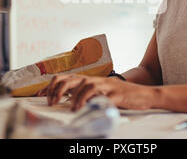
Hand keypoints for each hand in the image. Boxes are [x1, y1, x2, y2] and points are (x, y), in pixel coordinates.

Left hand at [37, 74, 157, 110]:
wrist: (145, 95)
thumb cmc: (122, 96)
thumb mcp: (102, 93)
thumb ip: (87, 94)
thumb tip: (69, 100)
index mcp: (91, 80)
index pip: (67, 77)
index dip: (52, 85)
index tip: (40, 95)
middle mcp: (98, 80)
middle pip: (73, 79)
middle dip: (59, 89)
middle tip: (52, 102)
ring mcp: (108, 86)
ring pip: (87, 86)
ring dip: (76, 97)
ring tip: (71, 108)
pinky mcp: (117, 95)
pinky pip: (104, 97)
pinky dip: (94, 102)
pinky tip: (88, 109)